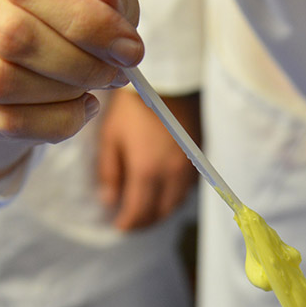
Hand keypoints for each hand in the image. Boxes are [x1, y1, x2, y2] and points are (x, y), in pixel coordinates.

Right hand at [0, 0, 142, 143]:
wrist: (21, 49)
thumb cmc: (63, 12)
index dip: (86, 20)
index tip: (129, 49)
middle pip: (13, 35)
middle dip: (79, 63)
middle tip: (114, 73)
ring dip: (63, 94)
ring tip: (92, 87)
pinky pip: (7, 121)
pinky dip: (57, 121)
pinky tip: (78, 107)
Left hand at [97, 90, 199, 229]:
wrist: (169, 81)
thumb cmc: (133, 105)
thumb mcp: (111, 136)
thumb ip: (109, 171)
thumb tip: (108, 200)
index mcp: (147, 171)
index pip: (139, 212)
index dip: (127, 223)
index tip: (118, 226)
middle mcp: (171, 176)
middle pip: (160, 213)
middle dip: (144, 221)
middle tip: (130, 221)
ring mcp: (187, 168)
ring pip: (175, 204)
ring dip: (159, 211)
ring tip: (145, 208)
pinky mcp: (197, 159)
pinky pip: (186, 189)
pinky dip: (173, 197)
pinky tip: (162, 191)